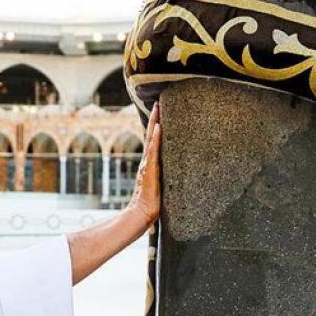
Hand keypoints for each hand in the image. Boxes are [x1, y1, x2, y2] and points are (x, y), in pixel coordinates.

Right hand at [127, 102, 161, 224]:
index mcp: (149, 164)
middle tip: (158, 103)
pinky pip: (154, 150)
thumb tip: (173, 177)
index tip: (159, 114)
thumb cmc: (152, 203)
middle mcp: (147, 161)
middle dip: (154, 119)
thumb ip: (163, 179)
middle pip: (150, 135)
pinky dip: (156, 138)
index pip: (153, 142)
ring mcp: (148, 164)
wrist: (142, 212)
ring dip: (155, 123)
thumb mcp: (160, 186)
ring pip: (151, 139)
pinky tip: (159, 127)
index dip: (156, 128)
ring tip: (158, 108)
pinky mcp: (150, 169)